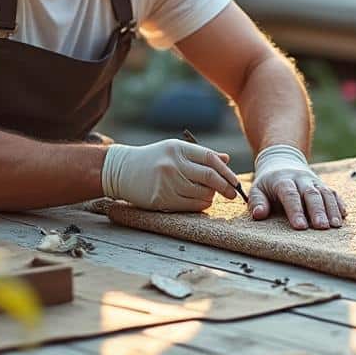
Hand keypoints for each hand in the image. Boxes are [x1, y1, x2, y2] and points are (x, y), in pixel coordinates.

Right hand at [102, 139, 239, 211]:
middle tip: (233, 193)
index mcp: (178, 149)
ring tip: (211, 196)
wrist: (120, 171)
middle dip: (225, 186)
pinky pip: (189, 206)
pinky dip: (200, 205)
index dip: (226, 171)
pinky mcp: (160, 199)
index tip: (235, 181)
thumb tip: (226, 160)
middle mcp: (173, 164)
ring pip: (201, 193)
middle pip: (209, 177)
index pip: (210, 159)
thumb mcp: (174, 149)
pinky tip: (201, 202)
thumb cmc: (152, 159)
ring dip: (211, 197)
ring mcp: (166, 183)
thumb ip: (200, 155)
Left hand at [249, 145, 345, 229]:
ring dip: (331, 209)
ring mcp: (314, 181)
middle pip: (311, 193)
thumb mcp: (257, 189)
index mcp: (282, 180)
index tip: (300, 226)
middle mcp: (301, 179)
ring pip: (325, 193)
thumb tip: (259, 214)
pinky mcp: (323, 185)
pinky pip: (334, 193)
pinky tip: (343, 217)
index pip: (290, 194)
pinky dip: (339, 204)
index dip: (295, 210)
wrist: (282, 161)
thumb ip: (257, 202)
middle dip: (317, 211)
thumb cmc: (268, 183)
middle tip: (321, 227)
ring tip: (335, 225)